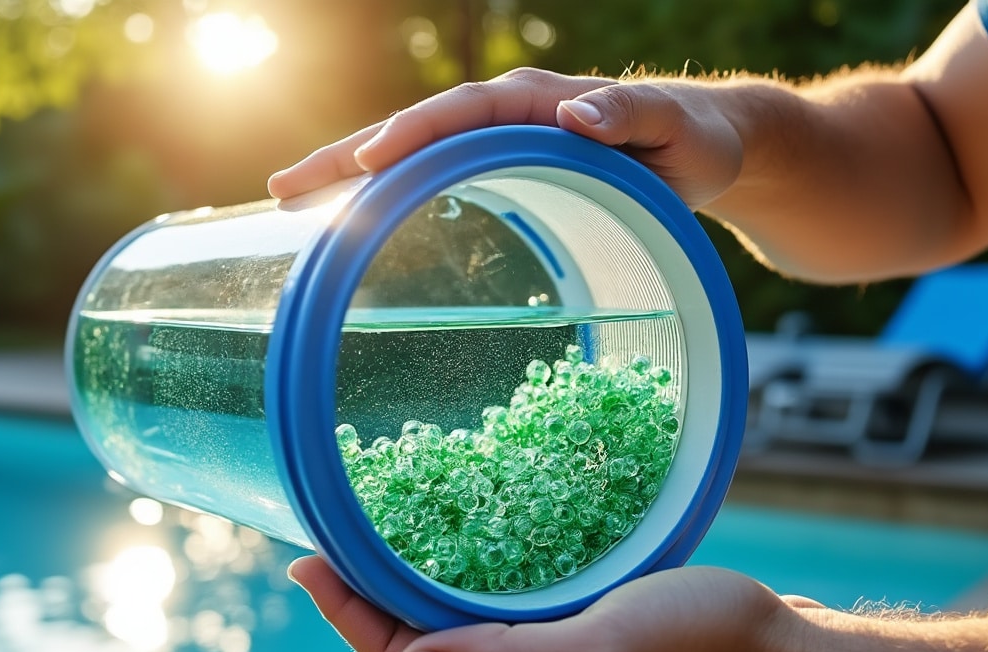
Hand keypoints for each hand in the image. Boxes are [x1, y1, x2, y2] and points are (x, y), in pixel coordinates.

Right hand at [267, 68, 746, 211]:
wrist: (704, 142)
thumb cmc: (692, 140)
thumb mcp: (673, 127)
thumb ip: (630, 114)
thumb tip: (574, 114)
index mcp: (537, 102)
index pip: (460, 114)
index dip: (412, 136)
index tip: (368, 160)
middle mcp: (507, 113)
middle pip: (415, 129)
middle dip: (348, 156)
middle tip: (283, 190)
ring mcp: (498, 138)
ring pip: (413, 151)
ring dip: (351, 172)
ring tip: (291, 201)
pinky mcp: (500, 163)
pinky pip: (432, 171)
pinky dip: (386, 188)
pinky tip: (352, 213)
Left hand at [288, 555, 817, 651]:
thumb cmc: (709, 650)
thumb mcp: (602, 651)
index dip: (352, 615)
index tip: (308, 560)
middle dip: (368, 603)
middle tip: (329, 542)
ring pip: (465, 637)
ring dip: (414, 594)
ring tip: (378, 545)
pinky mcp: (591, 647)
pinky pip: (510, 622)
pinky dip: (472, 588)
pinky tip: (469, 557)